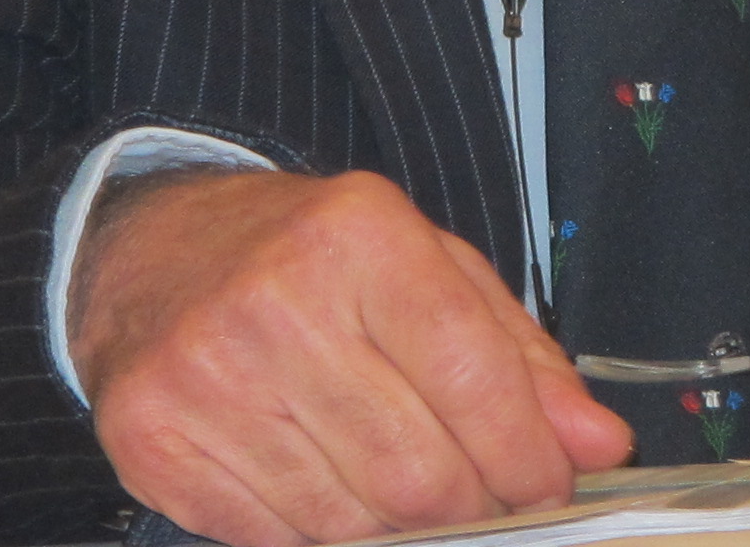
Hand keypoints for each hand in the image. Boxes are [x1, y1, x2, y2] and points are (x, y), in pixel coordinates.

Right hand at [71, 168, 632, 546]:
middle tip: (480, 503)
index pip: (472, 375)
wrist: (151, 251)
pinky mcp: (154, 441)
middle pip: (417, 472)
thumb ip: (519, 357)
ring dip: (396, 529)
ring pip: (350, 523)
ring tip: (398, 490)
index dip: (528, 456)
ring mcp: (206, 376)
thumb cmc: (309, 259)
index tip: (549, 488)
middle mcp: (276, 299)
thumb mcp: (427, 266)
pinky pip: (275, 542)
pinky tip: (324, 488)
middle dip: (471, 509)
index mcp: (358, 234)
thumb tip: (598, 446)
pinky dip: (320, 537)